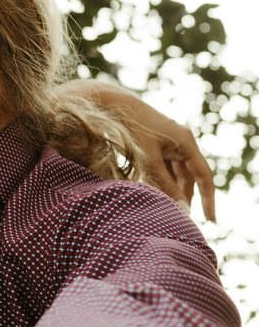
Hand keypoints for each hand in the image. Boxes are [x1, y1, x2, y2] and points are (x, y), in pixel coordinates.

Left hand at [84, 83, 215, 219]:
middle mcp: (183, 142)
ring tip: (171, 211)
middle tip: (185, 220)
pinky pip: (166, 168)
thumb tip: (180, 209)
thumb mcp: (149, 161)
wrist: (117, 106)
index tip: (210, 220)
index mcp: (187, 143)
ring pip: (177, 174)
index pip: (204, 176)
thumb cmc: (133, 131)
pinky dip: (162, 182)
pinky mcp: (159, 145)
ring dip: (174, 191)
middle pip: (190, 177)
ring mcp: (171, 143)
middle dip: (188, 198)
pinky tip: (156, 196)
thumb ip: (164, 185)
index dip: (208, 199)